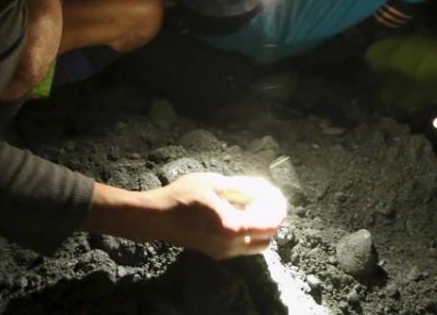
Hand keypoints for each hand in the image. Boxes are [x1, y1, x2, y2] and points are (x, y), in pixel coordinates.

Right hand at [84, 173, 286, 259]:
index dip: (279, 209)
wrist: (157, 217)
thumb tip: (266, 189)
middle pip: (266, 238)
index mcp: (233, 228)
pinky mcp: (216, 253)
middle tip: (268, 200)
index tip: (278, 195)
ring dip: (260, 227)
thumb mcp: (215, 183)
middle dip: (272, 220)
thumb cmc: (183, 196)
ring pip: (255, 244)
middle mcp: (231, 246)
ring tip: (253, 204)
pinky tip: (238, 212)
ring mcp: (223, 253)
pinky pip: (242, 246)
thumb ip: (243, 188)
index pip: (270, 225)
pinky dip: (248, 231)